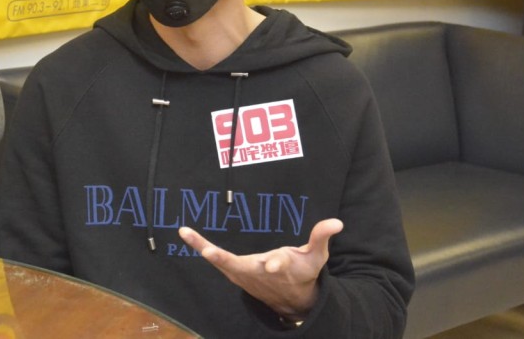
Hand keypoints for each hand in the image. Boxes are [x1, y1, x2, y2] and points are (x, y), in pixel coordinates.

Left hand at [178, 218, 343, 319]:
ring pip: (222, 262)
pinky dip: (201, 246)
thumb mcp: (316, 257)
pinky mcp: (235, 272)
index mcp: (282, 268)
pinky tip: (186, 234)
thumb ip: (321, 237)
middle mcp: (260, 273)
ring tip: (187, 234)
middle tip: (210, 252)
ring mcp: (245, 274)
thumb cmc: (304, 272)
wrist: (292, 301)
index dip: (277, 264)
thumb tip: (337, 222)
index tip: (275, 263)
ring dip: (204, 249)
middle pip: (240, 267)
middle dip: (224, 260)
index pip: (279, 266)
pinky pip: (216, 259)